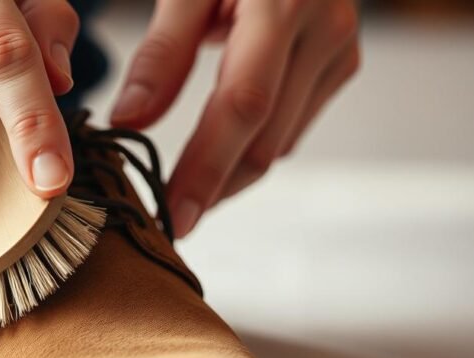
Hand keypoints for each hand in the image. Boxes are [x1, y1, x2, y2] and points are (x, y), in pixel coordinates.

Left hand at [111, 0, 359, 236]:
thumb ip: (162, 51)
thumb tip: (130, 121)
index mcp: (281, 3)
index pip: (242, 106)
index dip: (206, 168)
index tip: (174, 216)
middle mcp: (324, 29)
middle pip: (267, 138)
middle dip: (216, 188)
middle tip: (168, 219)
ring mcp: (341, 49)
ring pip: (282, 142)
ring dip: (233, 176)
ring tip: (185, 195)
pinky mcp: (343, 62)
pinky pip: (294, 126)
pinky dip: (254, 148)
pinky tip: (219, 157)